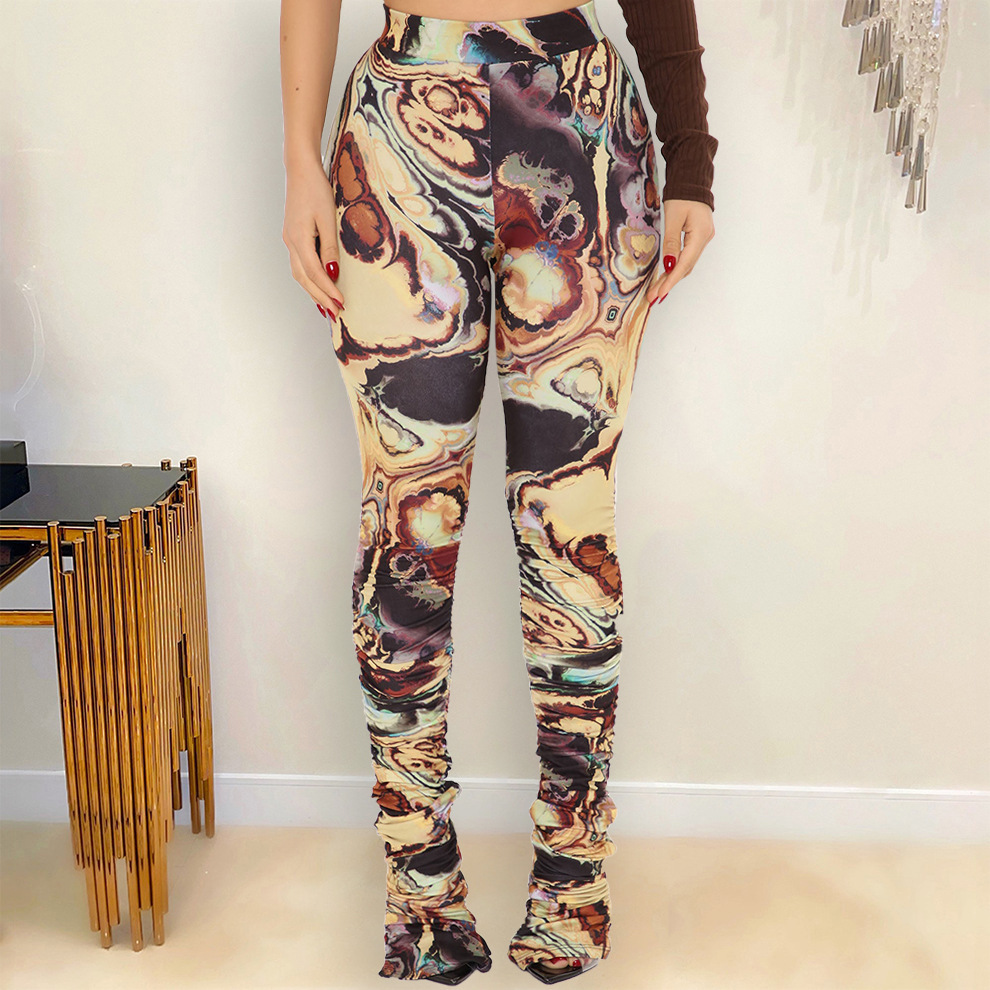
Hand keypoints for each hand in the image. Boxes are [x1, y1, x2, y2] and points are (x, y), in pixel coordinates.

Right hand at [282, 158, 345, 320]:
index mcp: (299, 239)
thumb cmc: (316, 190)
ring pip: (299, 274)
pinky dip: (308, 280)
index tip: (341, 303)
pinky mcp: (293, 236)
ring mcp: (290, 240)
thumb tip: (332, 272)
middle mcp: (291, 243)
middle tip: (335, 313)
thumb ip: (330, 247)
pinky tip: (317, 285)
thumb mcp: (328, 219)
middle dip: (320, 297)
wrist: (300, 170)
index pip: (315, 273)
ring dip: (312, 292)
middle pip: (304, 279)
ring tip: (326, 306)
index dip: (328, 290)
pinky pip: (299, 265)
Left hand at [647, 199, 714, 307]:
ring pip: (687, 263)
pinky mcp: (698, 237)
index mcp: (700, 234)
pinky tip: (666, 275)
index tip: (660, 293)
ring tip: (657, 290)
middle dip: (669, 282)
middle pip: (686, 267)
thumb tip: (668, 265)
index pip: (684, 263)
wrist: (691, 180)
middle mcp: (705, 239)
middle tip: (653, 296)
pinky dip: (676, 267)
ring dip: (672, 277)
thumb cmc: (682, 194)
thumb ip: (671, 242)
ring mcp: (703, 239)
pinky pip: (687, 256)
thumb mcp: (673, 217)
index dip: (671, 280)